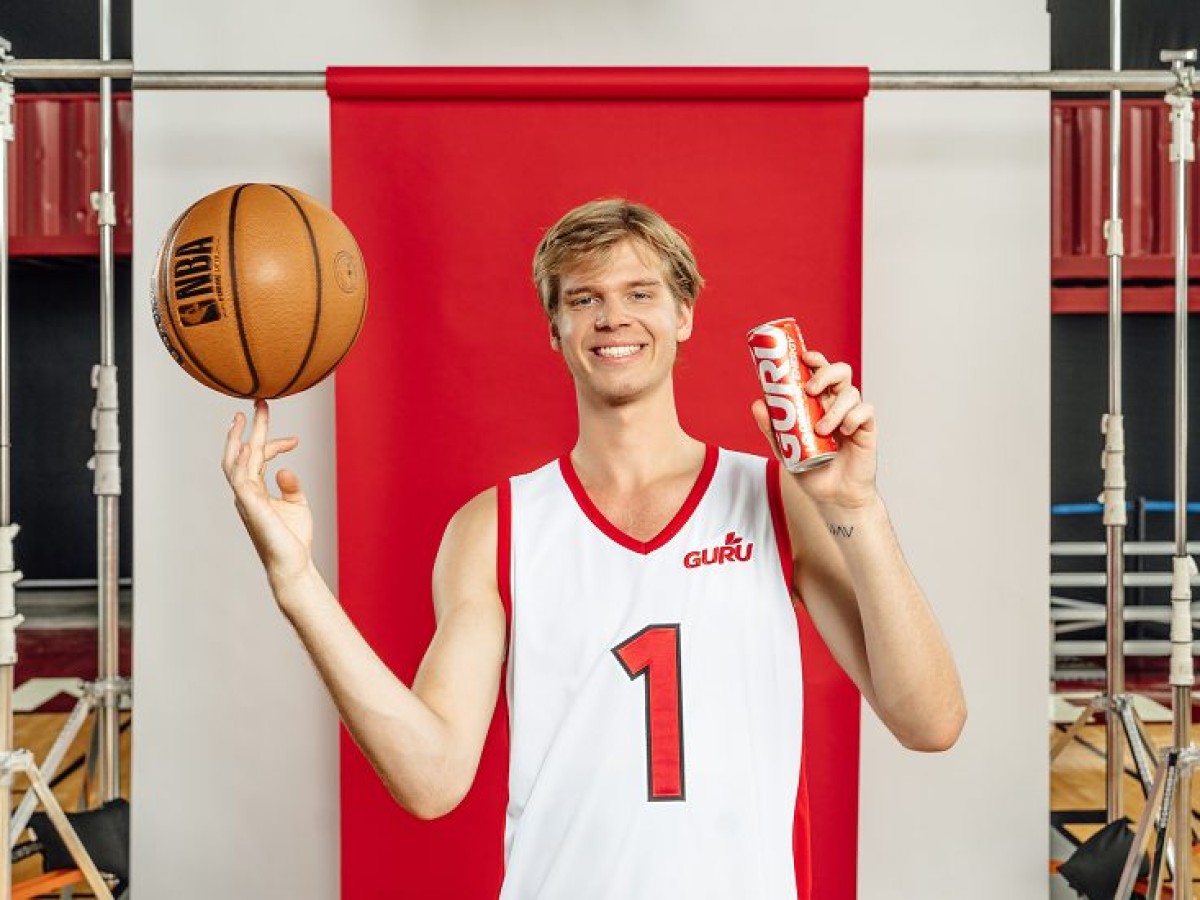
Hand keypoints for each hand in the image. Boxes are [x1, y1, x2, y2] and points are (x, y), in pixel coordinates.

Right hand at [221, 400, 312, 581]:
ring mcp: (246, 499)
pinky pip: (240, 480)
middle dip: (250, 428)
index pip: (258, 458)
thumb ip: (290, 485)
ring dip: (238, 439)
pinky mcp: (251, 507)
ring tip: (244, 417)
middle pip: (242, 453)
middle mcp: (247, 492)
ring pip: (233, 463)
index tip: (295, 438)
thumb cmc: (292, 537)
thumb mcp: (296, 503)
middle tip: (260, 402)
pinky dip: (241, 463)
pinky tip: (246, 447)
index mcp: (256, 490)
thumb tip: (285, 468)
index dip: (272, 442)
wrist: (292, 563)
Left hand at [751, 349, 877, 508]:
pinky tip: (844, 432)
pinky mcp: (867, 429)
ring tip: (822, 429)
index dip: (815, 359)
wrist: (833, 497)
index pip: (819, 372)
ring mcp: (853, 415)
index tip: (804, 357)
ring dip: (834, 408)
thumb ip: (772, 428)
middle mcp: (837, 404)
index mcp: (818, 402)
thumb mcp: (786, 450)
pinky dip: (854, 417)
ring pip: (851, 392)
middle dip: (825, 373)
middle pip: (840, 372)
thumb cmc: (811, 470)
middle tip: (811, 389)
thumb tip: (757, 403)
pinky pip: (866, 411)